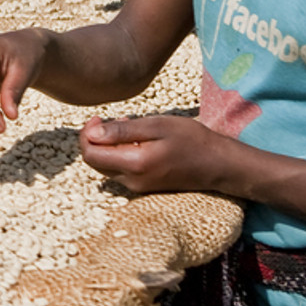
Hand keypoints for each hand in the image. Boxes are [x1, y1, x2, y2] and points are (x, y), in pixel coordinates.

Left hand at [78, 115, 235, 193]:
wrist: (219, 165)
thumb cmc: (192, 140)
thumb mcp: (157, 126)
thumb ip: (122, 131)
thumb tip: (92, 132)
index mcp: (133, 165)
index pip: (90, 154)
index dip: (87, 134)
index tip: (98, 118)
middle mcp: (132, 181)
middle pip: (94, 162)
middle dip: (96, 140)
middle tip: (113, 120)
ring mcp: (138, 187)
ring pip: (106, 166)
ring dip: (109, 146)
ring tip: (129, 127)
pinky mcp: (144, 187)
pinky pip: (121, 171)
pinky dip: (121, 154)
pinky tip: (138, 141)